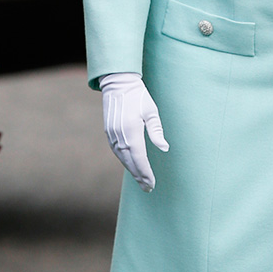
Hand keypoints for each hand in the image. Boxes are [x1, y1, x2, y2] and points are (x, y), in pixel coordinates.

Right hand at [99, 72, 168, 189]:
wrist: (118, 83)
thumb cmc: (138, 96)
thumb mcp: (151, 111)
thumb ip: (156, 131)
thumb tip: (164, 148)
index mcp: (132, 131)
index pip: (139, 158)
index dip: (146, 173)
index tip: (152, 183)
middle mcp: (120, 136)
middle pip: (130, 162)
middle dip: (139, 176)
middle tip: (147, 188)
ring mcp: (112, 135)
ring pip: (122, 158)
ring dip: (131, 170)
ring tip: (140, 180)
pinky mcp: (109, 132)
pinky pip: (117, 151)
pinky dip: (124, 161)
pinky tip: (130, 165)